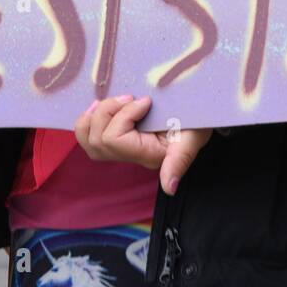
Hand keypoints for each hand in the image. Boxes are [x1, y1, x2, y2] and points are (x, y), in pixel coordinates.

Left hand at [74, 94, 210, 196]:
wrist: (198, 116)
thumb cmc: (197, 123)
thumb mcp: (193, 138)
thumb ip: (179, 160)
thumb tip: (169, 188)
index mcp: (147, 155)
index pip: (114, 140)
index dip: (124, 115)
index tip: (147, 101)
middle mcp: (131, 156)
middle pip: (98, 141)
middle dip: (107, 113)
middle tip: (129, 97)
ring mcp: (121, 149)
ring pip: (88, 140)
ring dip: (96, 114)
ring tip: (116, 101)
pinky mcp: (115, 139)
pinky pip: (88, 136)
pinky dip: (89, 118)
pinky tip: (101, 105)